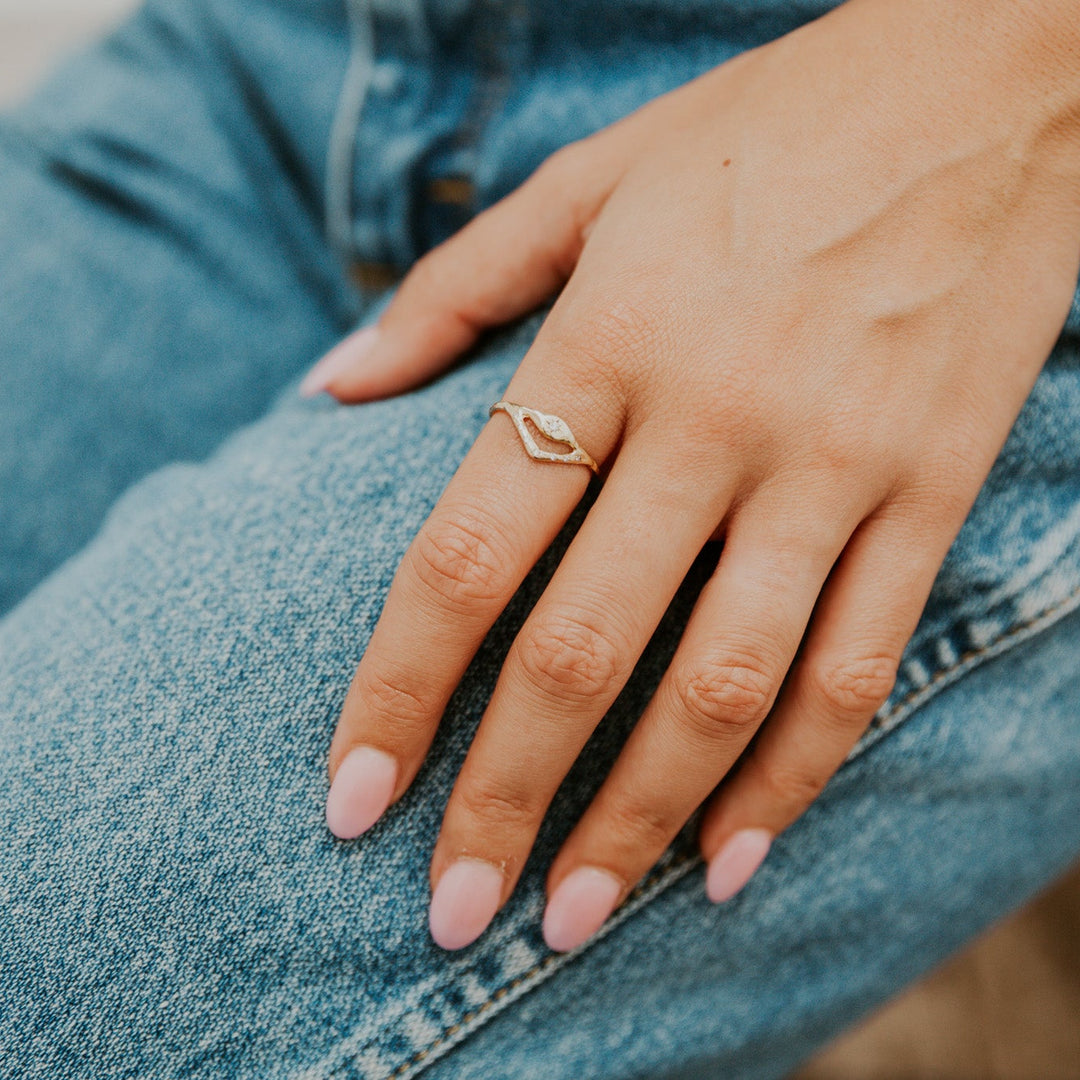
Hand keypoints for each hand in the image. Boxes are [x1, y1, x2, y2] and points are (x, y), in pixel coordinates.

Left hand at [312, 0, 1079, 951]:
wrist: (991, 84)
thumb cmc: (768, 129)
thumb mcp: (592, 179)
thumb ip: (452, 290)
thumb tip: (331, 386)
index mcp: (607, 337)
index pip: (468, 556)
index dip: (398, 695)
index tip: (351, 803)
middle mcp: (713, 417)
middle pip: (579, 653)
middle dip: (502, 803)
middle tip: (454, 913)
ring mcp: (833, 464)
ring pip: (720, 688)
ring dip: (637, 824)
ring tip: (574, 921)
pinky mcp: (933, 493)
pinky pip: (854, 667)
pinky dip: (792, 780)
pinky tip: (731, 863)